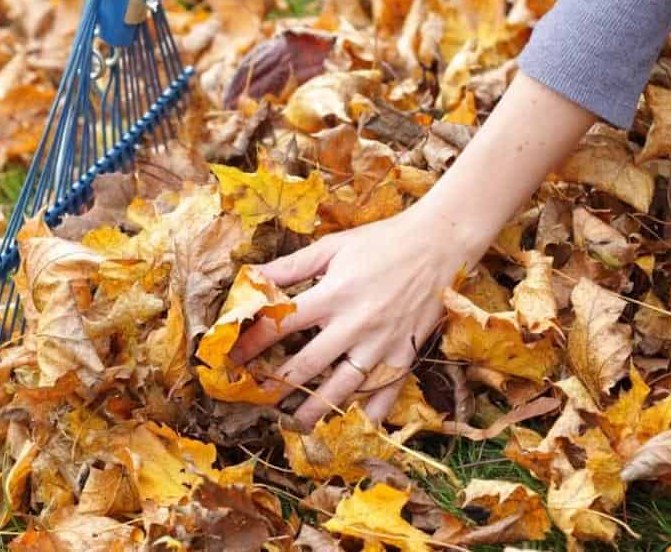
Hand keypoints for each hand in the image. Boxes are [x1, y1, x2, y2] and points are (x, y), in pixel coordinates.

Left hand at [230, 202, 473, 429]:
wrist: (438, 244)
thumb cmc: (382, 242)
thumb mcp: (332, 247)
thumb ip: (291, 266)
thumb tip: (252, 276)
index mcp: (332, 295)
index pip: (281, 324)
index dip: (253, 342)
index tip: (232, 357)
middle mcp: (354, 324)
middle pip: (308, 364)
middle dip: (277, 383)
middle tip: (255, 397)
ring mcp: (381, 343)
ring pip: (343, 386)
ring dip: (316, 407)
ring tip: (293, 424)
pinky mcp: (404, 354)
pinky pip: (386, 392)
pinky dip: (370, 413)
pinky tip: (352, 428)